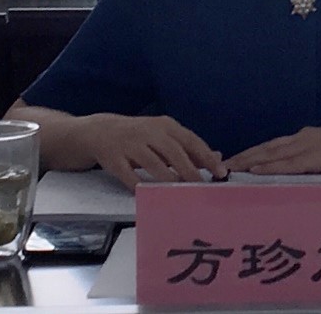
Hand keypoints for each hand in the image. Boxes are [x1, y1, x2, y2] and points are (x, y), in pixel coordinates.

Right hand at [75, 113, 226, 188]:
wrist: (100, 131)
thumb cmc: (139, 136)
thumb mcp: (163, 134)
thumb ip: (188, 146)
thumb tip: (217, 157)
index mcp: (165, 126)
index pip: (190, 141)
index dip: (206, 157)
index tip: (220, 172)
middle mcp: (149, 132)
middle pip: (174, 153)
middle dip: (190, 171)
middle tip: (203, 188)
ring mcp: (130, 145)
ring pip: (153, 164)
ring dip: (168, 180)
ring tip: (182, 194)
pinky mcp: (114, 158)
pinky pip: (129, 175)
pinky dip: (139, 186)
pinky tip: (149, 196)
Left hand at [224, 126, 320, 175]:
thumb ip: (313, 163)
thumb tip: (297, 177)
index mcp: (305, 138)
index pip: (271, 147)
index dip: (250, 154)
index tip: (231, 162)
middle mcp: (302, 138)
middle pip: (265, 148)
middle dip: (242, 157)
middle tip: (219, 166)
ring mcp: (309, 146)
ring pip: (272, 154)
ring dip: (248, 161)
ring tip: (228, 169)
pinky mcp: (317, 157)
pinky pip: (288, 163)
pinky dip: (269, 167)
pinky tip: (255, 171)